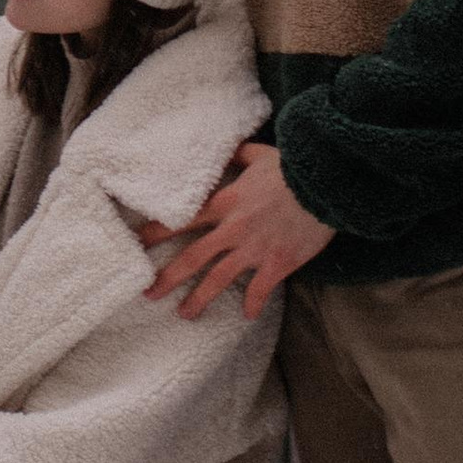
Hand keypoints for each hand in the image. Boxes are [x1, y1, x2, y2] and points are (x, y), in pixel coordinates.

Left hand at [138, 140, 332, 321]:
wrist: (325, 187)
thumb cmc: (292, 169)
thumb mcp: (260, 155)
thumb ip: (238, 154)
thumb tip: (225, 147)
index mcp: (224, 202)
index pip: (181, 220)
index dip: (156, 234)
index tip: (137, 246)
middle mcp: (232, 229)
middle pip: (192, 257)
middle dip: (167, 278)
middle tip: (148, 293)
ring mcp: (253, 249)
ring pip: (218, 279)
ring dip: (199, 299)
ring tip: (184, 315)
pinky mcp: (277, 264)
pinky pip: (260, 290)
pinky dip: (253, 305)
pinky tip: (248, 316)